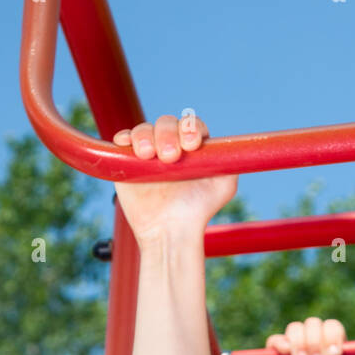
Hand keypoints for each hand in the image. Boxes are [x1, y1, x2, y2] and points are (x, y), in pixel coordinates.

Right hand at [111, 114, 237, 245]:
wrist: (171, 231)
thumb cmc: (198, 211)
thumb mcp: (224, 186)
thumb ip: (230, 162)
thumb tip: (231, 145)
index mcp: (192, 146)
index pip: (190, 124)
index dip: (190, 128)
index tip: (191, 145)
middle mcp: (170, 144)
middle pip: (166, 123)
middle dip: (167, 134)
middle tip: (170, 157)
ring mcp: (148, 151)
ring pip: (143, 129)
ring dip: (145, 136)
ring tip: (148, 155)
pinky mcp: (127, 160)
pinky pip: (122, 139)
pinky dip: (124, 138)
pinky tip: (128, 146)